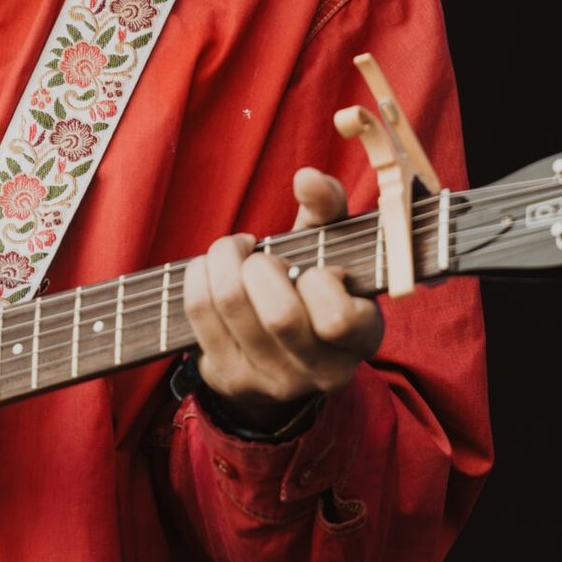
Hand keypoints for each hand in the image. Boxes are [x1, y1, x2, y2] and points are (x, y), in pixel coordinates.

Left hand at [181, 168, 382, 431]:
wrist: (283, 350)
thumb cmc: (312, 284)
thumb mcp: (330, 248)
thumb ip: (327, 209)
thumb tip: (307, 178)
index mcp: (361, 338)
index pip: (338, 319)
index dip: (320, 281)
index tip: (313, 268)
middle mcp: (322, 372)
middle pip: (278, 315)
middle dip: (260, 266)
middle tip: (260, 255)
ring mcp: (274, 383)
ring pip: (232, 305)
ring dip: (223, 260)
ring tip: (234, 253)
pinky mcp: (231, 380)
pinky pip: (200, 312)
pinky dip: (200, 275)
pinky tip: (212, 270)